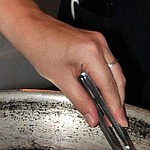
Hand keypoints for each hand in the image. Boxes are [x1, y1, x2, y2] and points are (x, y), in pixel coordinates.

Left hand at [16, 11, 126, 126]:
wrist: (31, 28)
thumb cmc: (39, 47)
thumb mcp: (60, 79)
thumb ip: (80, 100)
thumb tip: (92, 117)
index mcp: (90, 52)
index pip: (109, 86)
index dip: (115, 106)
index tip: (119, 121)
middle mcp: (99, 44)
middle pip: (117, 78)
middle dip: (118, 100)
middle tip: (116, 120)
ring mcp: (98, 41)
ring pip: (115, 71)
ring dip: (114, 90)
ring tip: (111, 110)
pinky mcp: (94, 41)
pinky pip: (107, 63)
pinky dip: (107, 79)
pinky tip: (103, 92)